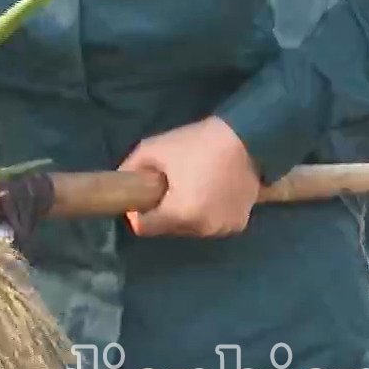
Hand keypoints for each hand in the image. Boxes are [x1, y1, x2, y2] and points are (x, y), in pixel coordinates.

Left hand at [117, 116, 261, 237]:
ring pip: (190, 228)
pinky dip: (208, 213)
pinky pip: (212, 224)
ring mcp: (223, 228)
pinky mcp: (239, 224)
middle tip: (169, 185)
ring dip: (186, 214)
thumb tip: (120, 184)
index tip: (144, 195)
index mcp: (179, 214)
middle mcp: (202, 228)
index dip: (138, 213)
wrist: (247, 139)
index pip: (144, 228)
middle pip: (168, 228)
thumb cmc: (197, 144)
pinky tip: (211, 191)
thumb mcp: (153, 149)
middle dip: (163, 212)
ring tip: (192, 186)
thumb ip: (130, 168)